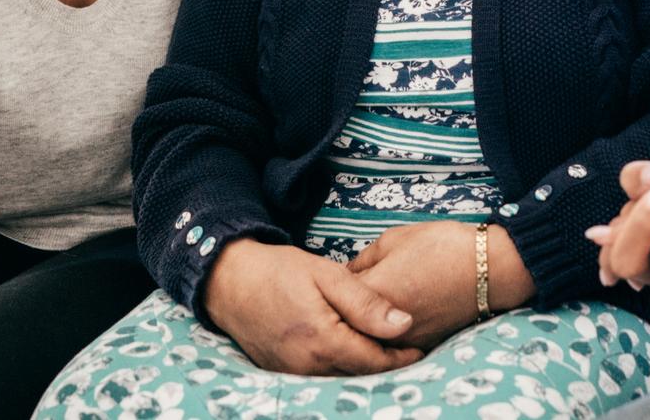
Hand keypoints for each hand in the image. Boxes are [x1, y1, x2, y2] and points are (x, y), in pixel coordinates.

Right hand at [200, 239, 423, 374]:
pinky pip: (320, 376)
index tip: (420, 348)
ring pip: (340, 378)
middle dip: (385, 364)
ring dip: (363, 367)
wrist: (229, 280)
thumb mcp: (327, 276)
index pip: (373, 362)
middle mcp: (306, 366)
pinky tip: (350, 350)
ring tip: (384, 349)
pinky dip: (339, 367)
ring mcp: (292, 373)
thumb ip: (366, 302)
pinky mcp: (281, 372)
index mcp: (322, 341)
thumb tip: (404, 324)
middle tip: (408, 348)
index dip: (400, 358)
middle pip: (359, 374)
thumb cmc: (280, 271)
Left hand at [349, 221, 534, 349]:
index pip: (333, 299)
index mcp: (373, 293)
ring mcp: (403, 339)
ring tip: (376, 301)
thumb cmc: (442, 246)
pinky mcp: (421, 345)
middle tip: (352, 290)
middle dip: (344, 309)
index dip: (330, 287)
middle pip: (348, 324)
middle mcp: (384, 325)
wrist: (489, 268)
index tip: (331, 278)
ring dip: (365, 324)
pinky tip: (396, 312)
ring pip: (369, 339)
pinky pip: (393, 343)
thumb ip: (363, 260)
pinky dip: (387, 332)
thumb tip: (346, 275)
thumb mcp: (394, 239)